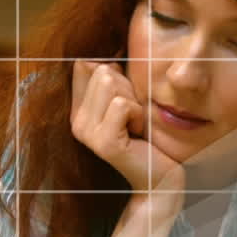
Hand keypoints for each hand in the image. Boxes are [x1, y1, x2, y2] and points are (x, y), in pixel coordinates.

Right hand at [70, 59, 184, 194]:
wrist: (159, 176)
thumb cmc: (149, 137)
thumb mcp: (129, 103)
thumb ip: (112, 82)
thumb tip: (99, 60)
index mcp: (79, 111)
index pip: (85, 66)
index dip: (115, 74)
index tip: (125, 100)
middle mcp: (77, 122)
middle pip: (102, 71)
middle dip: (128, 88)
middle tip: (134, 116)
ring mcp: (88, 133)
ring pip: (111, 83)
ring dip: (134, 101)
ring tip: (136, 124)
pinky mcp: (105, 142)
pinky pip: (123, 105)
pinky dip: (139, 114)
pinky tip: (139, 133)